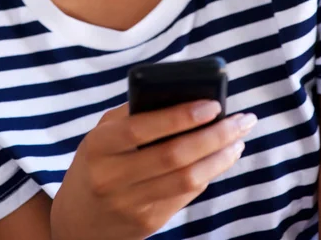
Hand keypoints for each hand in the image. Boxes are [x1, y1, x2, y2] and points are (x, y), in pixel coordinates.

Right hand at [50, 101, 256, 239]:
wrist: (78, 223)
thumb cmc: (96, 164)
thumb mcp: (101, 135)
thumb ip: (133, 115)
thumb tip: (182, 96)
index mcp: (98, 146)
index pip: (142, 128)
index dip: (180, 116)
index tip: (213, 104)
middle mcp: (112, 177)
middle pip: (174, 155)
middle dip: (214, 135)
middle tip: (241, 120)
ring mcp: (131, 204)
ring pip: (187, 179)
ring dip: (220, 157)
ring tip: (238, 138)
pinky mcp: (148, 222)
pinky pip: (186, 195)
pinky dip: (209, 173)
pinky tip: (222, 158)